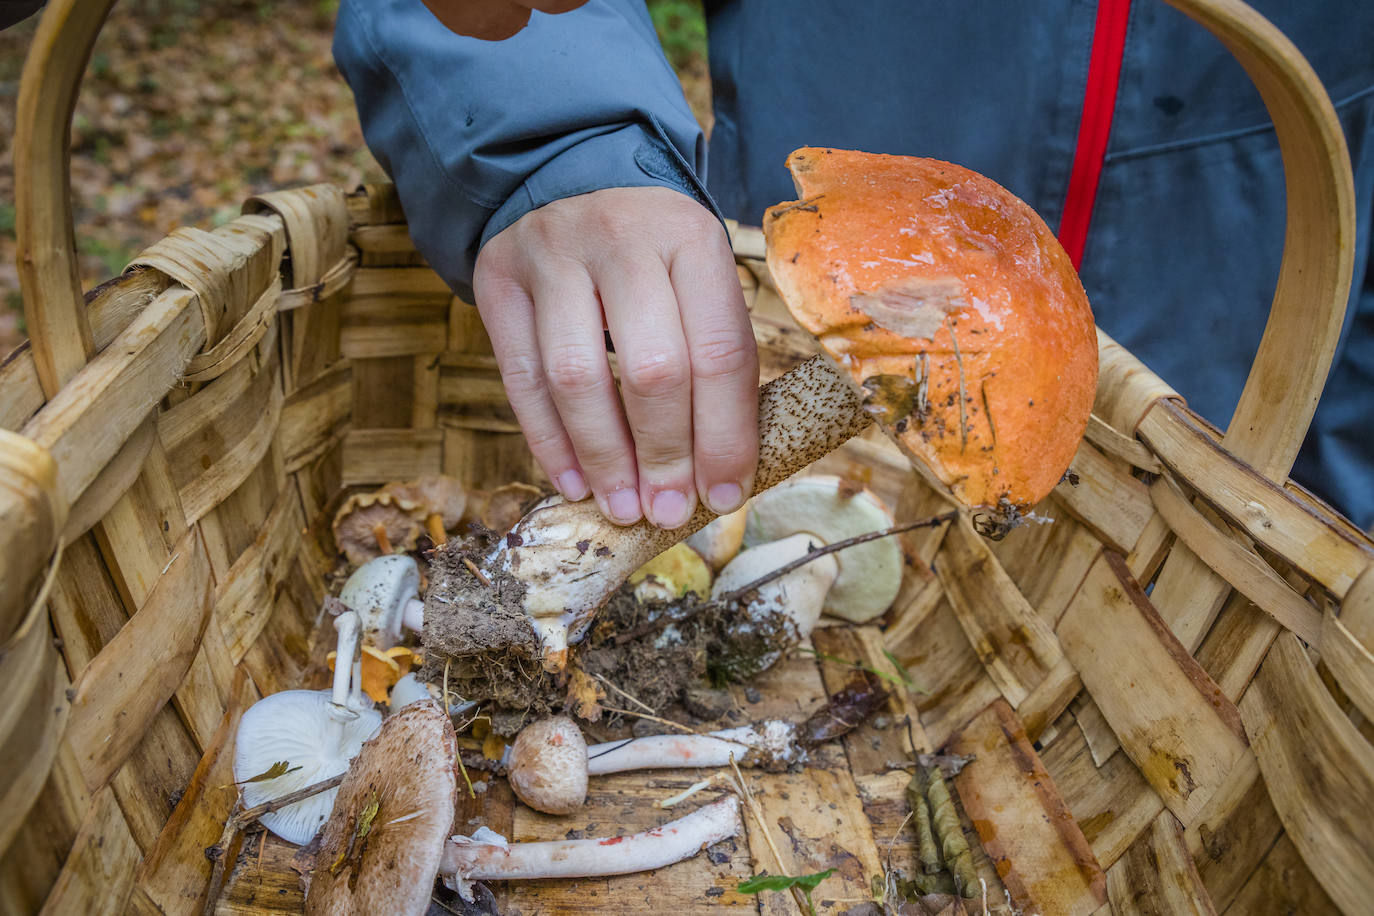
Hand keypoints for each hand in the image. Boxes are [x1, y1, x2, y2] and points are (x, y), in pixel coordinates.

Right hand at [474, 187, 758, 528]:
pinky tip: (574, 483)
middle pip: (652, 368)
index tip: (724, 495)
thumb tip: (724, 475)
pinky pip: (521, 378)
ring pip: (578, 378)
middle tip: (668, 511)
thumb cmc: (653, 257)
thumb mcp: (699, 281)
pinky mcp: (500, 279)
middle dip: (665, 456)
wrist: (570, 179)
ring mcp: (553, 255)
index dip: (724, 436)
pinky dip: (549, 442)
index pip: (719, 352)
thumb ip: (715, 360)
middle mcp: (623, 239)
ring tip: (624, 507)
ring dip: (604, 459)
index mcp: (692, 239)